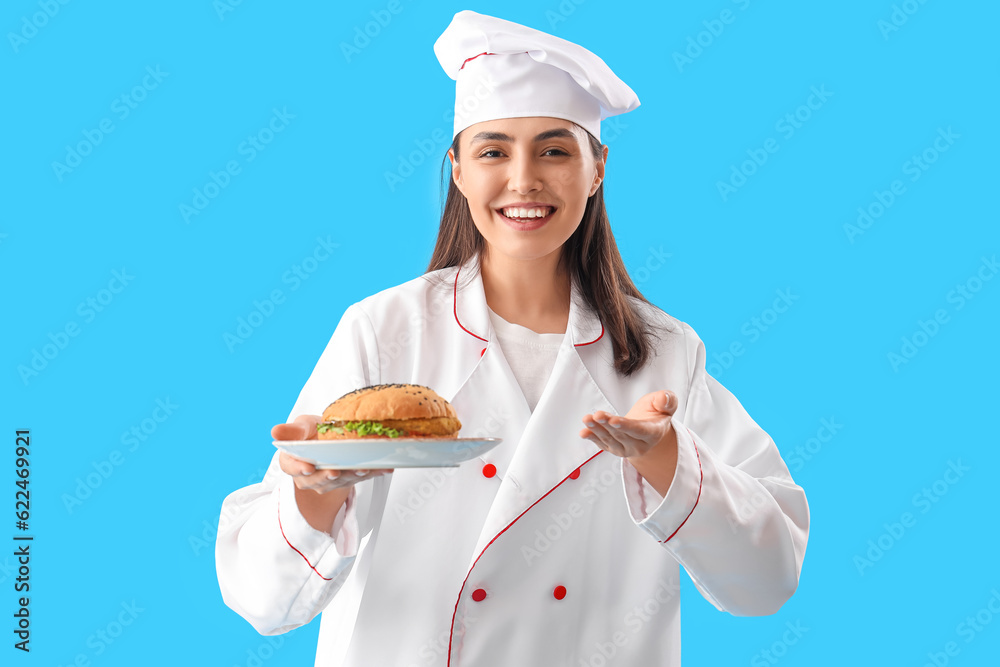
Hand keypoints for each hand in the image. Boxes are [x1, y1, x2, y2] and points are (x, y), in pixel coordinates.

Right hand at [274, 415, 391, 493]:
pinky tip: (384, 468)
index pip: (292, 467)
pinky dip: (374, 473)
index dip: (299, 468)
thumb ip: (293, 431)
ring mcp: (330, 481)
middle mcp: (310, 476)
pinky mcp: (349, 480)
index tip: (308, 466)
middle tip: (337, 471)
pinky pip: (361, 478)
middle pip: (317, 479)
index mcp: (293, 462)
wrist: (331, 441)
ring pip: (340, 481)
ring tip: (363, 468)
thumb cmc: (314, 433)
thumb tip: (275, 432)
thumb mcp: (303, 426)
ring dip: (353, 476)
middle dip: (328, 476)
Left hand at [579, 390, 677, 460]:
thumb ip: (668, 400)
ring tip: (587, 419)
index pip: (640, 431)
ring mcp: (626, 449)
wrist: (648, 426)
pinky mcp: (614, 449)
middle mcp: (640, 445)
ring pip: (610, 440)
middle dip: (608, 425)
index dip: (627, 426)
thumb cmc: (656, 412)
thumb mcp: (666, 403)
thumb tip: (664, 399)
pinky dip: (592, 438)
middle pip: (621, 435)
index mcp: (654, 433)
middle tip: (597, 414)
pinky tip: (583, 432)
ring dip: (597, 430)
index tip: (614, 420)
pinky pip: (602, 444)